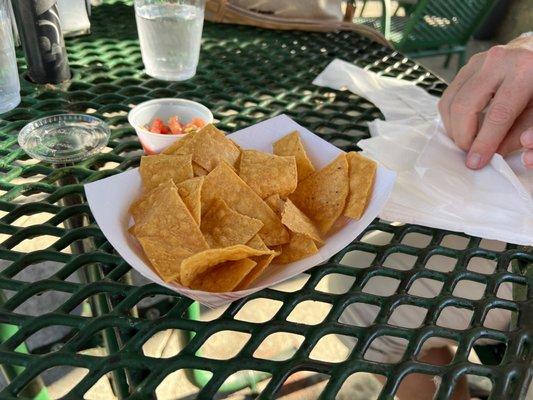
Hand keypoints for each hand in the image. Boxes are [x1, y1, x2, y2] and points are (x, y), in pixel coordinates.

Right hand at [438, 36, 532, 168]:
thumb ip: (525, 131)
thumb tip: (497, 153)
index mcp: (524, 71)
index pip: (498, 114)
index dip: (484, 142)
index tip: (476, 162)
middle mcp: (498, 61)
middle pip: (464, 106)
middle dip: (462, 136)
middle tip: (469, 152)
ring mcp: (478, 61)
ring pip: (450, 102)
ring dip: (453, 128)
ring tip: (467, 140)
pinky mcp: (467, 66)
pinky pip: (448, 96)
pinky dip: (452, 116)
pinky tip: (464, 126)